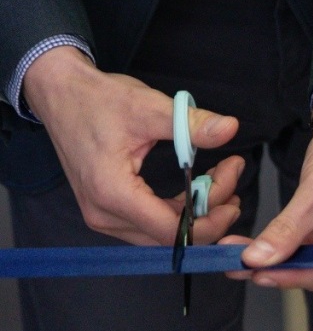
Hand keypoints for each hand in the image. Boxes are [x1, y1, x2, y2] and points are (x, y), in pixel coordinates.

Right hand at [22, 46, 243, 245]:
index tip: (234, 191)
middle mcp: (104, 215)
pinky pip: (152, 223)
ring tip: (223, 179)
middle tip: (232, 176)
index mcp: (112, 194)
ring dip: (198, 213)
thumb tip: (230, 128)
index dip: (210, 220)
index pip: (171, 231)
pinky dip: (181, 210)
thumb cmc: (98, 100)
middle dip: (210, 212)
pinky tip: (201, 186)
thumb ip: (191, 123)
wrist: (60, 94)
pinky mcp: (108, 210)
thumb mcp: (149, 107)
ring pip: (164, 234)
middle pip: (171, 237)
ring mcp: (103, 216)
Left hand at [222, 105, 312, 289]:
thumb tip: (256, 260)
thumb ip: (287, 230)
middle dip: (283, 269)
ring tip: (239, 256)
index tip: (257, 274)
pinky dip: (286, 246)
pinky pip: (312, 248)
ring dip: (280, 259)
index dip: (294, 275)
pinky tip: (257, 247)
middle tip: (239, 266)